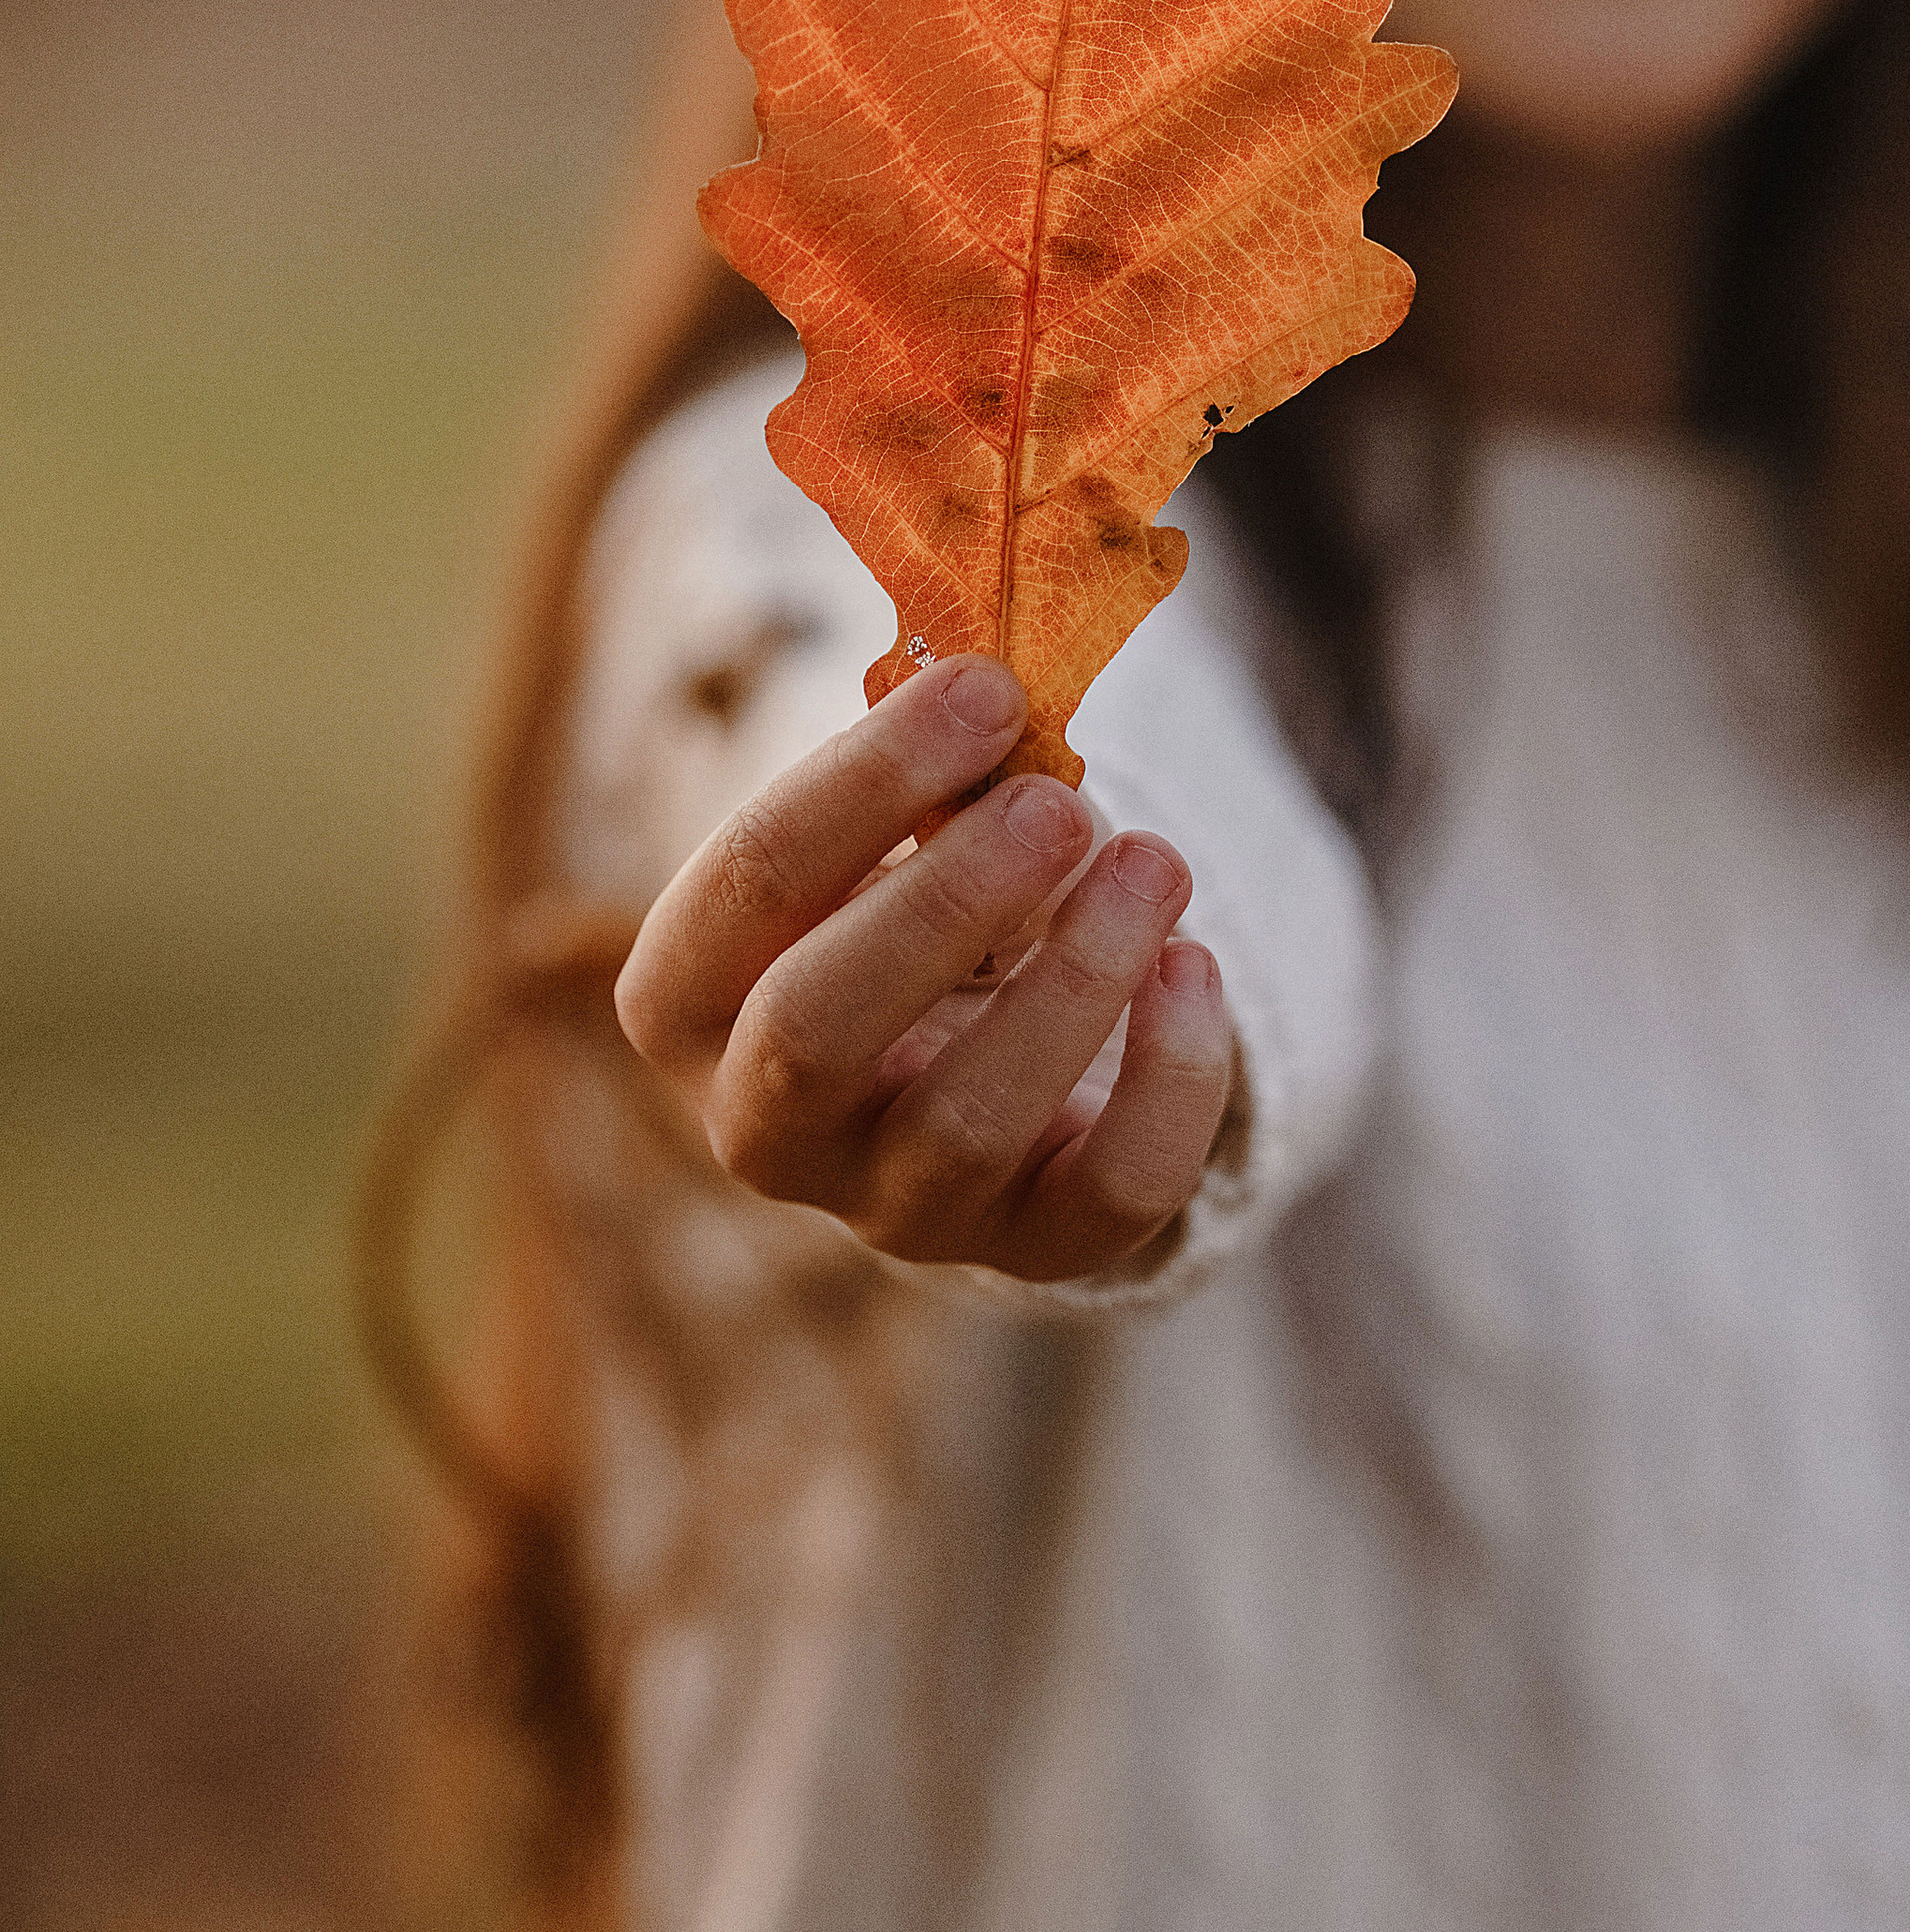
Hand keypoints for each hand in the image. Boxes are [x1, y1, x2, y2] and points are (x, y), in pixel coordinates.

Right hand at [614, 654, 1234, 1282]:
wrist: (995, 1057)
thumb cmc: (920, 906)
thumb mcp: (894, 836)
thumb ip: (926, 772)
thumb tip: (990, 684)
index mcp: (693, 998)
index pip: (743, 886)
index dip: (863, 781)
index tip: (985, 688)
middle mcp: (764, 1125)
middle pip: (814, 1031)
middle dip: (944, 903)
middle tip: (1056, 804)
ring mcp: (895, 1208)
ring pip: (967, 1124)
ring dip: (1078, 976)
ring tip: (1158, 861)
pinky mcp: (1034, 1247)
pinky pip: (1110, 1196)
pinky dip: (1171, 1076)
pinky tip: (1195, 965)